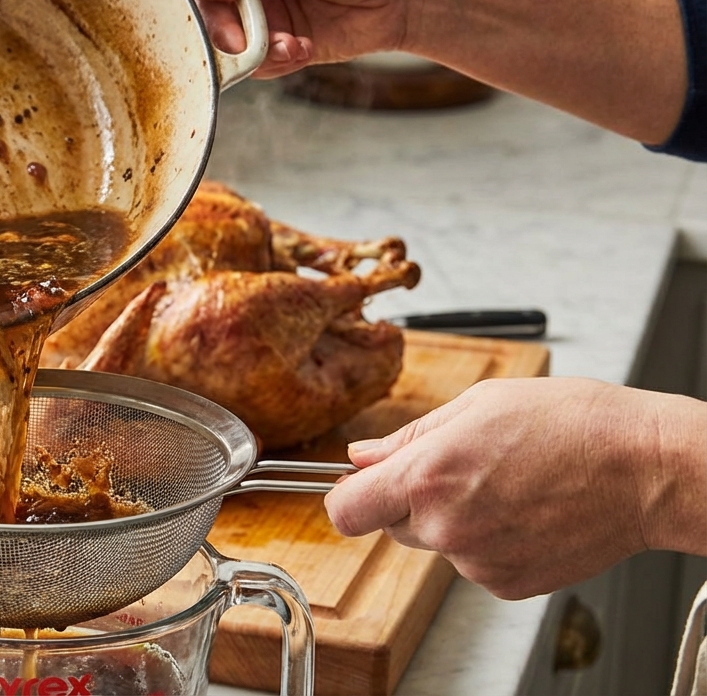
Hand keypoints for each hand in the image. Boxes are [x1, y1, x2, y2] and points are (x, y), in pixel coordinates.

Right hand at [155, 0, 434, 77]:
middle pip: (199, 5)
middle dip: (216, 20)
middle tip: (239, 25)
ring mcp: (259, 10)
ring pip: (222, 39)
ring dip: (247, 46)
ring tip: (281, 41)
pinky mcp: (276, 44)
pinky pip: (252, 63)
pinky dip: (272, 60)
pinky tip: (299, 49)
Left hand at [324, 377, 704, 599]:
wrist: (645, 468)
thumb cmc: (572, 425)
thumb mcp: (478, 405)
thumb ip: (410, 437)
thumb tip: (364, 456)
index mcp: (428, 477)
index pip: (345, 510)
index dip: (348, 497)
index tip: (360, 487)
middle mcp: (446, 526)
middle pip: (391, 525)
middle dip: (412, 500)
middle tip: (464, 469)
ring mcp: (476, 562)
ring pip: (437, 543)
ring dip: (455, 520)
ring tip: (507, 486)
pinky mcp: (507, 584)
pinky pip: (474, 563)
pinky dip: (490, 542)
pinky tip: (526, 512)